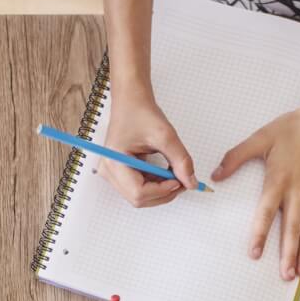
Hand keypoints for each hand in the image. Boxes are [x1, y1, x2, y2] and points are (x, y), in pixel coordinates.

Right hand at [97, 90, 195, 206]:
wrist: (131, 101)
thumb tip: (190, 182)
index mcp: (114, 162)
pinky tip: (164, 172)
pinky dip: (156, 184)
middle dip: (163, 193)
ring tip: (173, 172)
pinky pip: (139, 188)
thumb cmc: (141, 113)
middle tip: (182, 179)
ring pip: (140, 197)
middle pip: (138, 199)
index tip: (180, 180)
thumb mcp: (165, 135)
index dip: (163, 190)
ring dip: (160, 189)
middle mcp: (108, 172)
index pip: (139, 192)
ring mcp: (112, 174)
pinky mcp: (119, 173)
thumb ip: (180, 160)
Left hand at [212, 100, 299, 280]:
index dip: (260, 235)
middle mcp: (298, 191)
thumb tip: (215, 174)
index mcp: (278, 181)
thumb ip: (236, 157)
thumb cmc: (294, 128)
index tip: (256, 254)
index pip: (266, 214)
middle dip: (288, 254)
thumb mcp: (260, 138)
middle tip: (285, 275)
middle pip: (291, 229)